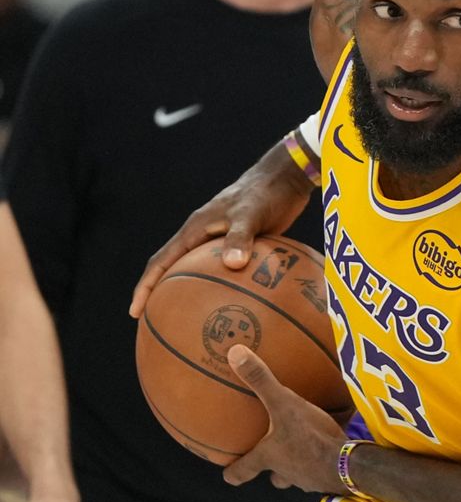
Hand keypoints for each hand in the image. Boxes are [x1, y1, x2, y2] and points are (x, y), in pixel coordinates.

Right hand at [130, 142, 314, 317]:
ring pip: (200, 271)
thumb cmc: (265, 193)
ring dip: (193, 293)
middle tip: (157, 323)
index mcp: (194, 230)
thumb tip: (233, 264)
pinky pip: (227, 271)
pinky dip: (225, 287)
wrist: (285, 178)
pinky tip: (238, 306)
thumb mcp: (250, 214)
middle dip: (162, 295)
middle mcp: (202, 236)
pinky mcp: (241, 244)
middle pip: (174, 270)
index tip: (135, 312)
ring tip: (193, 321)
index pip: (160, 262)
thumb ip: (240, 237)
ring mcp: (221, 240)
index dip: (145, 287)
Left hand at [222, 345, 349, 494]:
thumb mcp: (284, 404)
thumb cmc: (310, 437)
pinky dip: (327, 458)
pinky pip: (325, 467)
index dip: (234, 472)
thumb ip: (261, 381)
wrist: (348, 463)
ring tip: (307, 448)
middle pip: (275, 477)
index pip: (242, 471)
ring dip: (301, 464)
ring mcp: (310, 478)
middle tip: (275, 456)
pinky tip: (335, 444)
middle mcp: (286, 472)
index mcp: (268, 457)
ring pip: (299, 474)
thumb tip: (235, 354)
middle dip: (273, 470)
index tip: (228, 473)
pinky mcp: (331, 477)